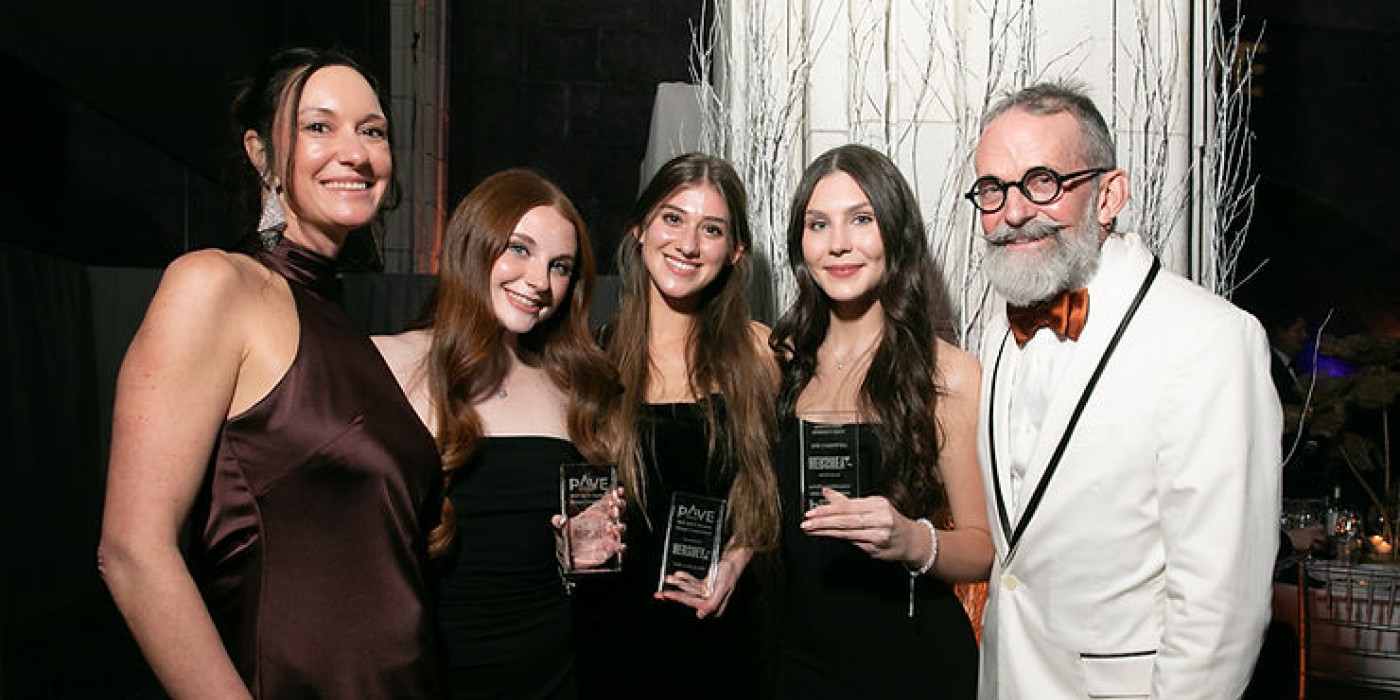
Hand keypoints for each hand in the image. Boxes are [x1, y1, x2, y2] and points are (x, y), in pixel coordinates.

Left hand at [553, 487, 625, 569]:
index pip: (605, 501)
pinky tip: (619, 546)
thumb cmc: (568, 539)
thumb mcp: (561, 529)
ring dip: (619, 527)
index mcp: (593, 514)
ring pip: (619, 528)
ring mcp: (607, 535)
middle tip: (617, 505)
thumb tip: (557, 518)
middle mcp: (603, 523)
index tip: (617, 490)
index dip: (612, 495)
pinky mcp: (609, 549)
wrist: (571, 557)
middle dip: (618, 506)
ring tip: (615, 527)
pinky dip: (620, 546)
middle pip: (615, 511)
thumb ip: (559, 523)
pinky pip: (618, 546)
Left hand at [655, 546, 748, 618]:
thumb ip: (712, 603)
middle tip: (660, 593)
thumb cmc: (730, 574)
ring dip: (678, 583)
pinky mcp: (703, 587)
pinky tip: (678, 575)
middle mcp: (709, 602)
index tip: (668, 595)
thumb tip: (700, 615)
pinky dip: (685, 578)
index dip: (679, 599)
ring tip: (668, 578)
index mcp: (714, 606)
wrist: (733, 561)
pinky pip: (691, 583)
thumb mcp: (722, 588)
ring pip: (688, 589)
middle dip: (674, 594)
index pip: (693, 603)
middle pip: (688, 598)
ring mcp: (705, 594)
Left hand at [800, 488, 921, 563]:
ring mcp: (878, 535)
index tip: (812, 511)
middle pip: (846, 520)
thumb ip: (848, 501)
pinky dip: (837, 538)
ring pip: (847, 533)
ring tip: (811, 529)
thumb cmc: (890, 520)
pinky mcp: (875, 549)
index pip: (848, 506)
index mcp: (878, 504)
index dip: (828, 509)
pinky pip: (852, 542)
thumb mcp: (872, 505)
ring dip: (826, 532)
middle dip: (824, 522)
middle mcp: (880, 519)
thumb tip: (827, 492)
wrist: (910, 540)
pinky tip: (826, 536)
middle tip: (807, 522)